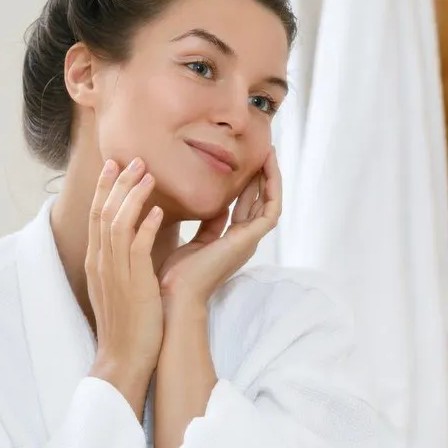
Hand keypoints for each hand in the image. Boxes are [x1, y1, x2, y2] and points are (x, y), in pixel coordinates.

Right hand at [86, 158, 165, 416]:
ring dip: (132, 197)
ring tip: (147, 175)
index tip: (115, 165)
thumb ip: (127, 258)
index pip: (98, 216)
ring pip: (117, 224)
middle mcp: (101, 262)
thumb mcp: (123, 283)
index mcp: (98, 261)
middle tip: (132, 158)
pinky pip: (137, 249)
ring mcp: (114, 272)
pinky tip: (160, 211)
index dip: (105, 188)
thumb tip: (140, 234)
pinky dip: (146, 227)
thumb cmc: (129, 322)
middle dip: (117, 183)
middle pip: (103, 212)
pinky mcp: (132, 283)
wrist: (124, 357)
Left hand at [158, 148, 281, 310]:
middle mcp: (245, 241)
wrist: (174, 295)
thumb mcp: (195, 243)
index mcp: (232, 242)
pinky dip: (272, 188)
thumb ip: (208, 225)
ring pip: (270, 203)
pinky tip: (267, 168)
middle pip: (262, 202)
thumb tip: (216, 206)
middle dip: (263, 177)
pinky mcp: (249, 240)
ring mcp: (250, 241)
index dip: (250, 186)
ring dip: (272, 178)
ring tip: (269, 154)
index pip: (247, 208)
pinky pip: (271, 209)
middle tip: (263, 151)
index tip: (247, 165)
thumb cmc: (177, 276)